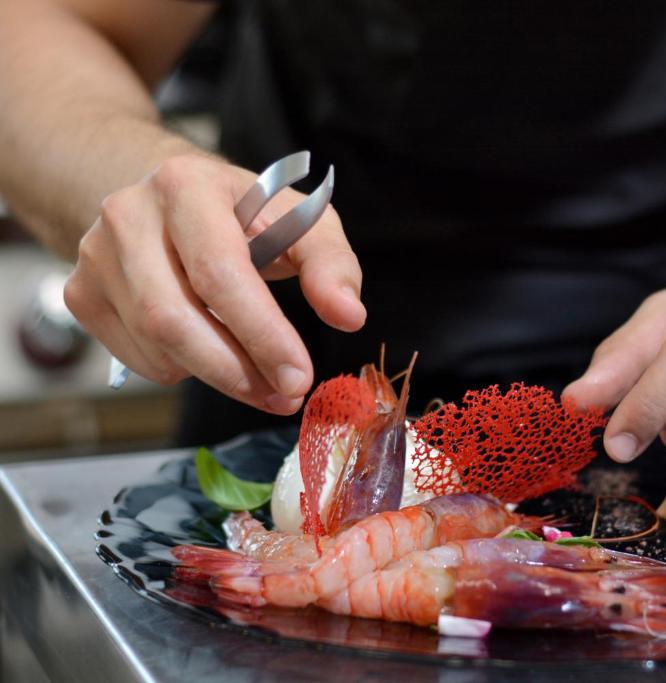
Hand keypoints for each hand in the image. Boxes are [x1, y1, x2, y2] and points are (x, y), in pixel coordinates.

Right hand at [64, 154, 364, 413]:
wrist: (169, 199)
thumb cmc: (245, 214)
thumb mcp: (301, 222)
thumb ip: (331, 265)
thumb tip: (348, 315)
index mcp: (186, 185)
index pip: (218, 272)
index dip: (260, 333)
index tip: (299, 376)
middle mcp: (128, 215)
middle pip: (172, 318)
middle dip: (237, 371)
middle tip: (284, 395)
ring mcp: (95, 256)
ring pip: (156, 346)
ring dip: (218, 377)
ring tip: (262, 378)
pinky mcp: (82, 294)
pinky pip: (139, 359)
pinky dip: (186, 370)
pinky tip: (213, 350)